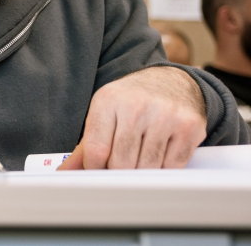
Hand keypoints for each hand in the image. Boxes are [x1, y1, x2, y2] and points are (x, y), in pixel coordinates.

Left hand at [59, 66, 204, 169]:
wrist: (171, 81)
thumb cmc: (131, 101)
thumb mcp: (104, 113)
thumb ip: (86, 145)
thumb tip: (65, 173)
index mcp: (108, 101)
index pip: (96, 151)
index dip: (95, 168)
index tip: (99, 168)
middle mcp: (137, 106)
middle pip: (121, 163)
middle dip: (119, 171)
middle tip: (121, 163)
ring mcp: (165, 116)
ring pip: (147, 168)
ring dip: (142, 171)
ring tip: (140, 156)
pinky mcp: (189, 127)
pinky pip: (172, 166)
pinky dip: (164, 169)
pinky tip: (159, 154)